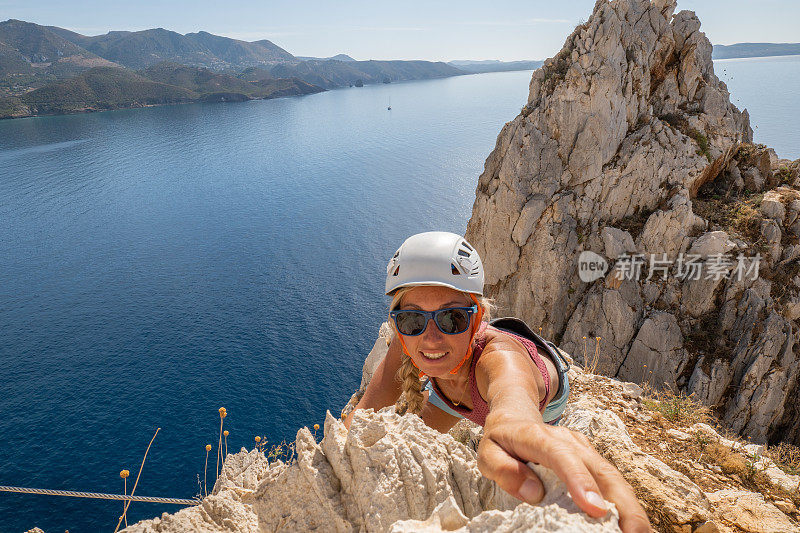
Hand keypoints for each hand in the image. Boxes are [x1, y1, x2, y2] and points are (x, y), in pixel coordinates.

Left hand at [478, 411, 651, 532]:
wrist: (514, 417)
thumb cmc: (500, 442)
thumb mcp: (486, 454)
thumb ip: (503, 470)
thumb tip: (535, 493)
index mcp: (537, 436)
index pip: (562, 456)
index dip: (580, 481)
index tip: (595, 509)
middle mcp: (567, 440)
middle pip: (599, 468)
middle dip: (620, 502)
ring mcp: (583, 448)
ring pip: (612, 476)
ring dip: (629, 506)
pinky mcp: (591, 459)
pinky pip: (612, 481)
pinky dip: (624, 503)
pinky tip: (631, 524)